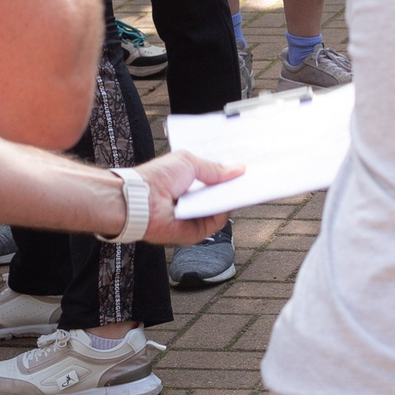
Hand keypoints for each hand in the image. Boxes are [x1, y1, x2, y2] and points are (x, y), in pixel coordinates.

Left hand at [129, 150, 243, 245]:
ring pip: (221, 209)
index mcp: (188, 182)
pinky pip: (216, 223)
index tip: (245, 166)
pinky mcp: (194, 232)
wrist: (140, 200)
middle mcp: (191, 199)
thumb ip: (215, 168)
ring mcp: (194, 216)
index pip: (214, 178)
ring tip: (248, 186)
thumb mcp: (189, 163)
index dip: (229, 172)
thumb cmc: (157, 178)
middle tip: (253, 176)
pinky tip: (231, 201)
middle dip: (235, 186)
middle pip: (220, 194)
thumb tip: (238, 169)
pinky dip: (224, 213)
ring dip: (233, 198)